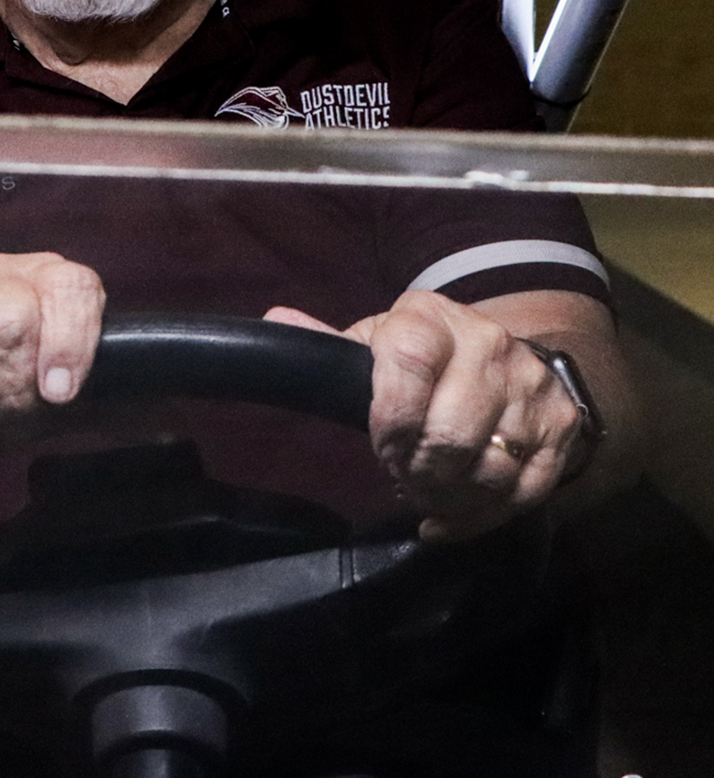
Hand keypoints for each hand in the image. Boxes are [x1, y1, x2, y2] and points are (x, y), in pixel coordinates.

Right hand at [0, 252, 105, 452]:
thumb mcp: (65, 383)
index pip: (71, 290)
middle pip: (5, 327)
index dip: (70, 342)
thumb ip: (115, 404)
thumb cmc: (7, 374)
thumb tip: (168, 432)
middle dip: (11, 403)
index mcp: (45, 278)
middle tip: (9, 433)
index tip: (60, 395)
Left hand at [265, 291, 585, 540]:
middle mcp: (488, 343)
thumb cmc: (424, 356)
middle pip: (450, 433)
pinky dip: (479, 518)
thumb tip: (274, 323)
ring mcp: (531, 387)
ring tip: (426, 490)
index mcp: (430, 318)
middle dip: (417, 469)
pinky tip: (451, 514)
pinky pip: (521, 494)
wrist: (512, 359)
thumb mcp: (379, 342)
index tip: (381, 444)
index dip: (390, 416)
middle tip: (403, 471)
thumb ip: (332, 346)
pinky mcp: (562, 428)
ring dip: (447, 497)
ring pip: (486, 470)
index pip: (409, 362)